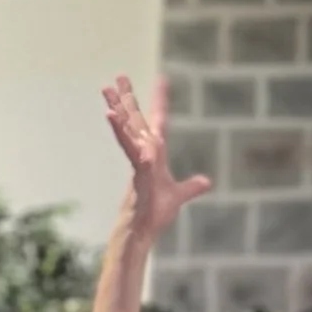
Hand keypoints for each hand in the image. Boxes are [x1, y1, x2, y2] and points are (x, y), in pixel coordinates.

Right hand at [102, 73, 210, 241]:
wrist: (142, 234)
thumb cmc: (154, 216)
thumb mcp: (177, 196)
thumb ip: (191, 187)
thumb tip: (205, 182)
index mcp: (154, 154)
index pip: (158, 120)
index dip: (159, 99)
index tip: (161, 79)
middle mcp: (143, 153)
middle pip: (134, 119)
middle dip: (126, 98)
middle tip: (117, 76)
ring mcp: (137, 160)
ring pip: (127, 129)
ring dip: (117, 108)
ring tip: (106, 90)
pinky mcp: (136, 171)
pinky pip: (129, 148)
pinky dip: (121, 133)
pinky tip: (112, 117)